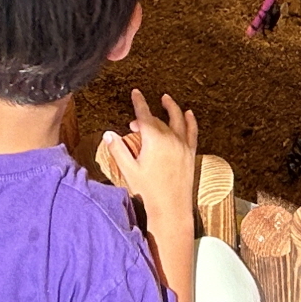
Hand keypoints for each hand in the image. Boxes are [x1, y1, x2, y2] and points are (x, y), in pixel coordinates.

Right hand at [105, 89, 198, 227]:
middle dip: (145, 118)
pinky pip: (192, 131)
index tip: (136, 92)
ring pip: (177, 119)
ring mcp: (182, 145)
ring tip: (166, 98)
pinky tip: (188, 113)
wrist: (171, 209)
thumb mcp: (129, 170)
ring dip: (171, 107)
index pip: (144, 115)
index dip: (139, 102)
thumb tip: (108, 134)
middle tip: (134, 125)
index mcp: (153, 140)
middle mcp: (170, 138)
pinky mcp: (190, 153)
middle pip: (156, 120)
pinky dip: (190, 120)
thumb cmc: (148, 191)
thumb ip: (118, 150)